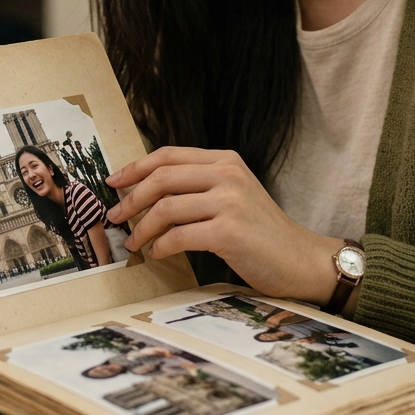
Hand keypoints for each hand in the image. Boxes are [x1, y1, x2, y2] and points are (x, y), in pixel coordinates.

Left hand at [105, 146, 344, 303]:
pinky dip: (161, 246)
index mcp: (225, 160)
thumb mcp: (233, 194)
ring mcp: (229, 201)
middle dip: (131, 199)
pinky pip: (179, 236)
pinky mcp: (229, 231)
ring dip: (142, 228)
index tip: (113, 183)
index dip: (135, 167)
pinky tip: (157, 253)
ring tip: (134, 243)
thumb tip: (145, 194)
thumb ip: (198, 186)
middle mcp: (227, 174)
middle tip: (115, 217)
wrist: (301, 259)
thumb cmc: (261, 232)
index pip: (168, 155)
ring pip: (166, 207)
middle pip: (161, 178)